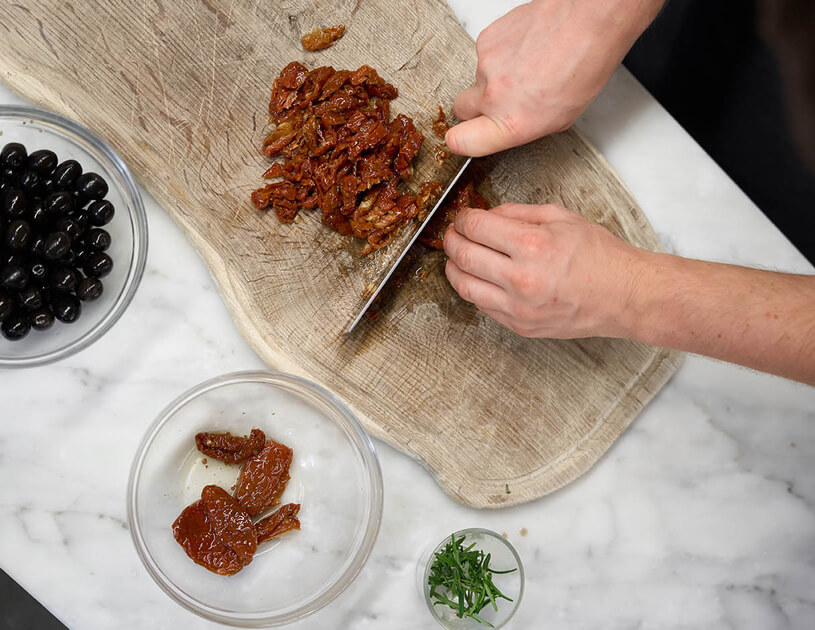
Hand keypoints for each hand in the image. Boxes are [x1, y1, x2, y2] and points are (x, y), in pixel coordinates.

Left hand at [443, 203, 642, 337]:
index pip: (476, 227)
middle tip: (453, 234)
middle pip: (463, 256)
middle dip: (452, 240)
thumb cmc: (599, 256)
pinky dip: (474, 288)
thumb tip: (486, 214)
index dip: (463, 219)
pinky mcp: (520, 326)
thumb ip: (517, 213)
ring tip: (457, 256)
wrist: (624, 295)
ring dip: (454, 267)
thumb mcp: (560, 217)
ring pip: (464, 286)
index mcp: (532, 246)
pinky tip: (479, 277)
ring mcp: (518, 308)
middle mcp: (521, 279)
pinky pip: (482, 306)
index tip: (464, 217)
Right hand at [446, 0, 663, 156]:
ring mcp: (486, 64)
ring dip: (497, 75)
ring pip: (478, 78)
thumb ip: (523, 126)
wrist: (588, 19)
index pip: (460, 142)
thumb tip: (508, 126)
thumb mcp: (560, 118)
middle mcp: (494, 95)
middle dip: (477, 107)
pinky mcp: (486, 38)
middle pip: (462, 109)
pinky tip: (526, 49)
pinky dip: (502, 53)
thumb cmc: (584, 65)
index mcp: (511, 122)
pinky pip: (486, 53)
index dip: (459, 141)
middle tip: (503, 99)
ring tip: (528, 66)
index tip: (463, 139)